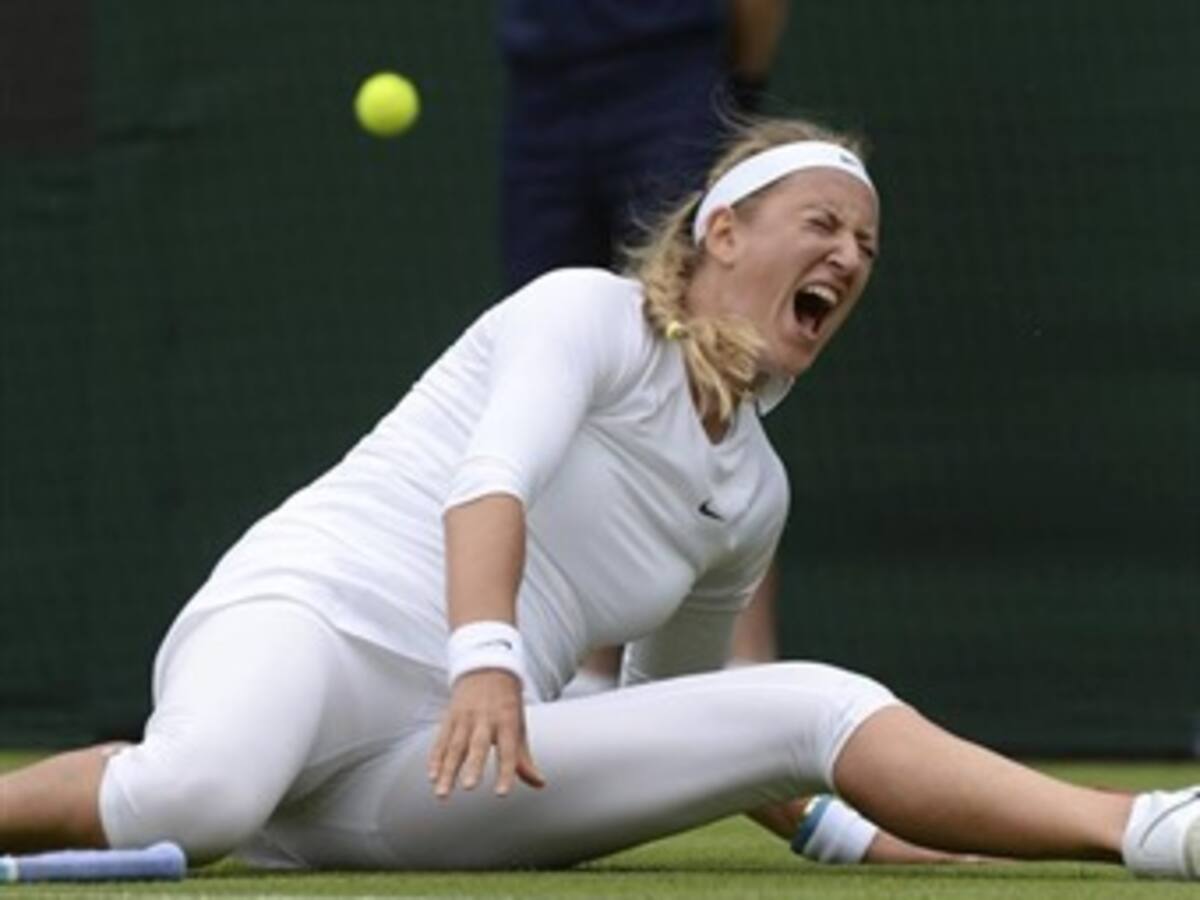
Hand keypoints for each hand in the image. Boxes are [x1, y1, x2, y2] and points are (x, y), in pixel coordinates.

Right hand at [427, 668, 544, 798]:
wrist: (486, 668)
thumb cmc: (507, 704)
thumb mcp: (519, 726)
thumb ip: (524, 759)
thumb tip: (540, 784)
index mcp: (507, 721)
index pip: (508, 751)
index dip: (505, 772)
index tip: (501, 794)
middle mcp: (485, 719)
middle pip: (478, 745)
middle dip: (473, 766)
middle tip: (469, 787)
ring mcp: (465, 717)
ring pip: (455, 746)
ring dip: (447, 770)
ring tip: (442, 793)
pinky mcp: (449, 717)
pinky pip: (441, 740)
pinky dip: (435, 758)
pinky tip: (432, 776)